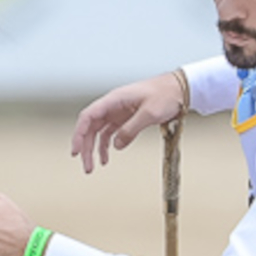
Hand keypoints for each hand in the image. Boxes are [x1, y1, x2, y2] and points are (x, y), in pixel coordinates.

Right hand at [70, 70, 185, 174]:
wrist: (179, 89)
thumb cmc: (165, 95)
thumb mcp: (149, 113)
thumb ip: (131, 130)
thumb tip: (117, 145)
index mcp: (114, 99)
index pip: (88, 117)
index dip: (79, 134)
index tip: (76, 150)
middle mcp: (113, 105)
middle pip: (90, 127)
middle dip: (86, 147)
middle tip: (87, 166)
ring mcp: (118, 112)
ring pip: (99, 132)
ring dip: (94, 149)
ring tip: (94, 166)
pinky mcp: (126, 118)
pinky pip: (110, 133)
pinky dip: (106, 146)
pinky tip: (107, 157)